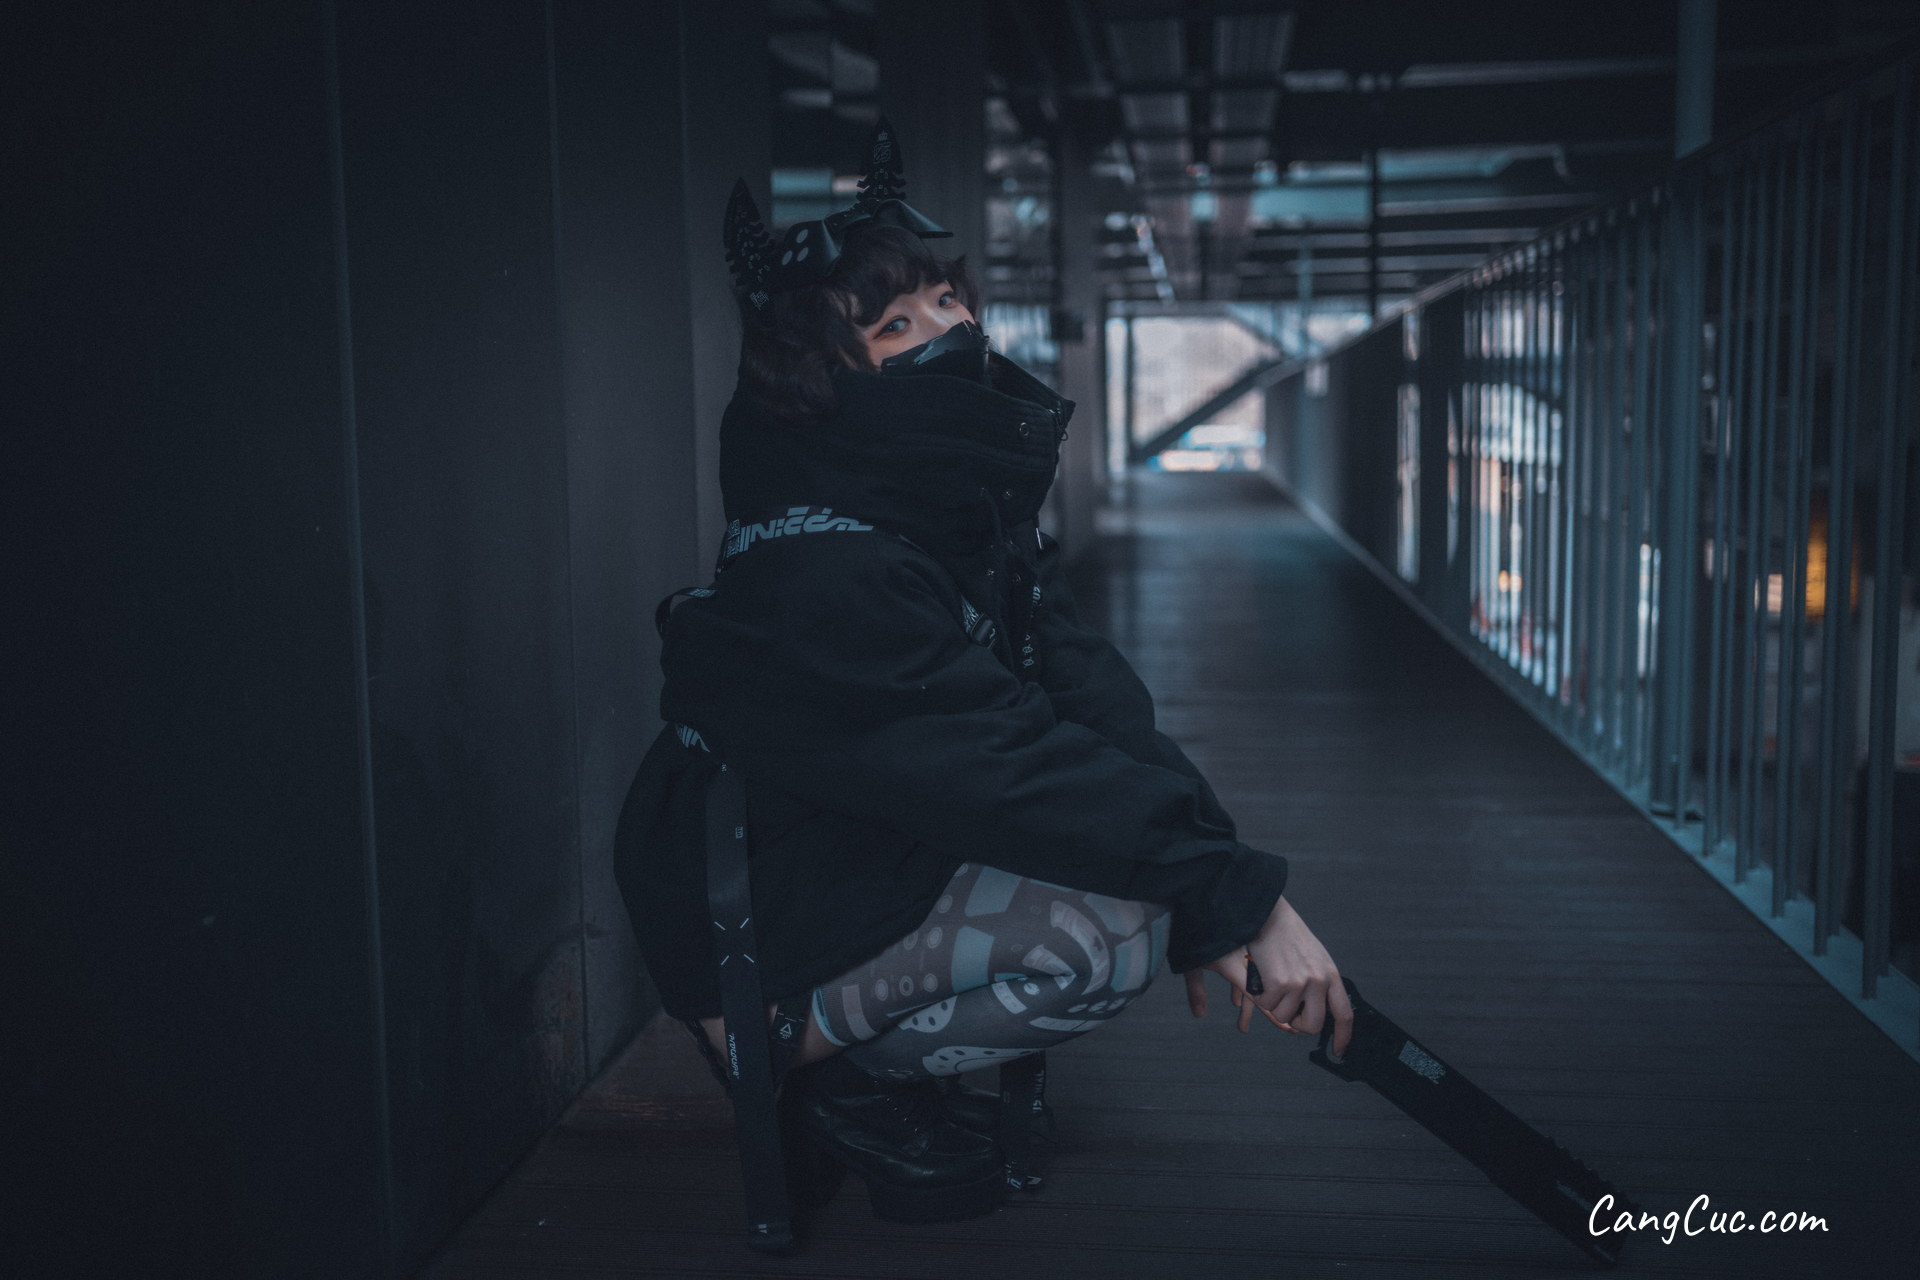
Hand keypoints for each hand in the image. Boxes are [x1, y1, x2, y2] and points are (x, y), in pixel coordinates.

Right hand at [1184, 896, 1351, 1055]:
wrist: (1267, 913)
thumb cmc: (1287, 935)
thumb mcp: (1313, 957)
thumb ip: (1320, 982)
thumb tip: (1318, 1011)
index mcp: (1331, 974)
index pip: (1344, 1014)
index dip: (1343, 1037)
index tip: (1338, 1050)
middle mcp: (1319, 980)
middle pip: (1313, 1024)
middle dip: (1297, 1025)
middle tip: (1287, 1012)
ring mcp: (1300, 983)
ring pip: (1284, 1017)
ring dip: (1273, 1005)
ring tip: (1269, 981)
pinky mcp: (1279, 983)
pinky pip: (1266, 1005)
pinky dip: (1258, 995)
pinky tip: (1259, 976)